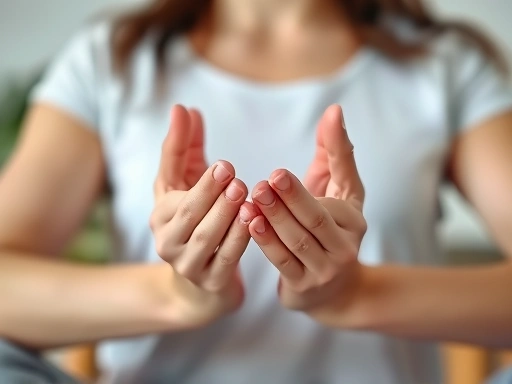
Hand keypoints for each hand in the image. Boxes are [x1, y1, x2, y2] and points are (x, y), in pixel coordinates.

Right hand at [150, 105, 256, 328]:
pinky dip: (240, 240)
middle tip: (233, 176)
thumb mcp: (182, 186)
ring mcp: (188, 264)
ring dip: (227, 216)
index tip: (224, 164)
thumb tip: (182, 107)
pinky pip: (227, 259)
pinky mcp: (211, 282)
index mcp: (162, 215)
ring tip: (245, 197)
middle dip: (210, 195)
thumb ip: (181, 147)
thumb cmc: (192, 223)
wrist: (196, 286)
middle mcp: (168, 241)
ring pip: (208, 238)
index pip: (175, 192)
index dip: (200, 179)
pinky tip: (256, 223)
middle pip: (190, 215)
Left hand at [248, 105, 366, 323]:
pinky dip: (266, 243)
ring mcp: (326, 271)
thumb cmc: (332, 227)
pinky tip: (250, 224)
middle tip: (262, 183)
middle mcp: (346, 247)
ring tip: (251, 200)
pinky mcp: (304, 287)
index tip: (276, 173)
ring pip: (297, 242)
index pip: (329, 204)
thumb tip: (333, 110)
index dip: (300, 191)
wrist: (335, 287)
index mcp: (354, 221)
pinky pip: (283, 263)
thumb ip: (336, 152)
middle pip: (314, 222)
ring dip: (273, 220)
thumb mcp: (340, 190)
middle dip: (287, 202)